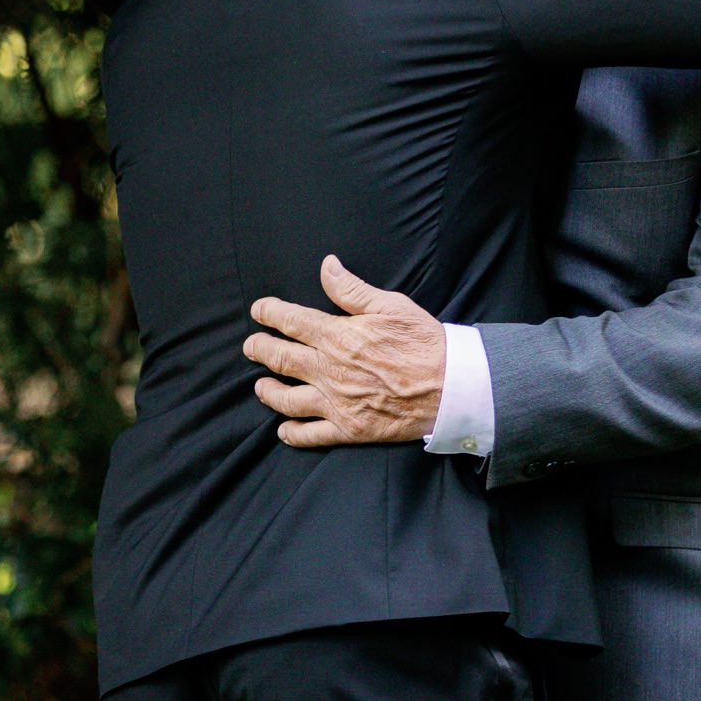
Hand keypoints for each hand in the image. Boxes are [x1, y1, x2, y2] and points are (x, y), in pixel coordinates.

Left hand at [242, 254, 445, 446]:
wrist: (451, 387)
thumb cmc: (423, 343)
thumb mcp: (390, 305)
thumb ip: (351, 289)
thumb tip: (327, 265)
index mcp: (337, 336)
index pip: (290, 320)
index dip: (268, 313)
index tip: (258, 310)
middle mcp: (329, 370)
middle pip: (279, 358)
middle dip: (258, 349)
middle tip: (250, 346)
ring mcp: (336, 402)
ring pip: (286, 398)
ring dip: (267, 391)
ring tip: (260, 386)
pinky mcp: (349, 428)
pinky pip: (311, 435)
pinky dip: (292, 433)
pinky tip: (283, 430)